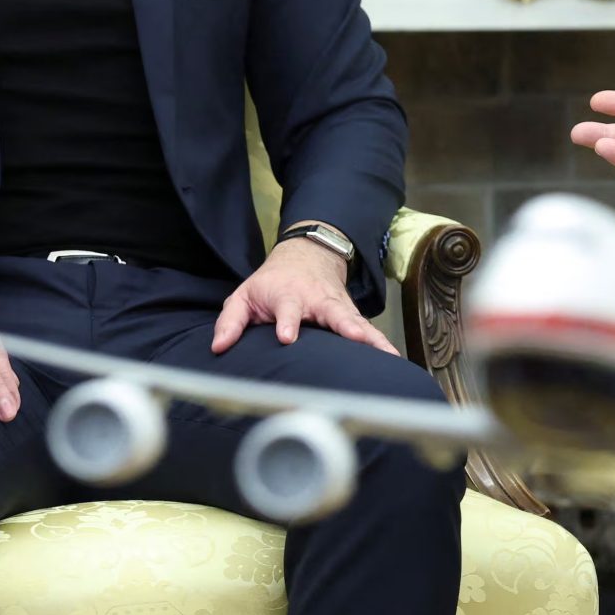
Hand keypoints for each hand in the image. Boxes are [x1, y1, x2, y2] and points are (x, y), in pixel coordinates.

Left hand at [211, 238, 399, 355]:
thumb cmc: (271, 283)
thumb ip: (230, 321)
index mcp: (288, 296)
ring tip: (388, 355)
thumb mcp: (244, 295)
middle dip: (345, 327)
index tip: (287, 337)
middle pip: (334, 314)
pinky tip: (394, 358)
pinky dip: (381, 343)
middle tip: (357, 340)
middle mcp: (318, 301)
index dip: (288, 322)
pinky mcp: (351, 316)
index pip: (288, 309)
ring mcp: (338, 308)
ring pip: (357, 323)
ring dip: (373, 338)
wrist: (307, 255)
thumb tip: (219, 348)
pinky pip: (367, 331)